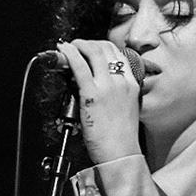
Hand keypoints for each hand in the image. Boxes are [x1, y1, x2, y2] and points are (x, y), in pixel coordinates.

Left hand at [55, 38, 142, 165]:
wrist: (121, 153)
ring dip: (78, 45)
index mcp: (131, 84)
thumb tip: (98, 84)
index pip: (118, 54)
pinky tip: (63, 51)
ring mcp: (108, 86)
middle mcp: (121, 81)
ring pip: (93, 52)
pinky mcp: (92, 94)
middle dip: (88, 43)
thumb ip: (117, 92)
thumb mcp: (126, 107)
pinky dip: (69, 54)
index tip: (91, 47)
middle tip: (76, 44)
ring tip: (68, 47)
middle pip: (105, 48)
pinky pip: (79, 66)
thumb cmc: (121, 136)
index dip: (101, 46)